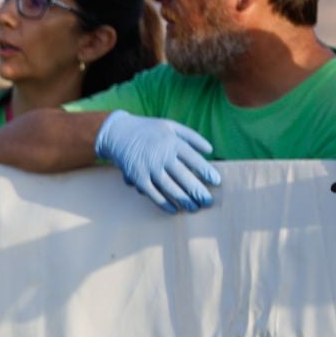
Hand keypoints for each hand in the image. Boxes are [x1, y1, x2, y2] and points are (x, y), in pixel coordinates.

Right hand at [93, 110, 220, 212]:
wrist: (118, 133)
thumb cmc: (149, 129)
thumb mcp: (171, 126)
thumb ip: (192, 136)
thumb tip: (210, 150)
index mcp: (173, 142)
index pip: (194, 160)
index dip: (206, 172)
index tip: (216, 182)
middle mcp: (162, 156)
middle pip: (184, 177)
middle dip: (197, 191)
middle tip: (208, 202)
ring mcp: (149, 168)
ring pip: (170, 188)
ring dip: (183, 200)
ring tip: (195, 208)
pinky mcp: (137, 178)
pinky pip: (153, 193)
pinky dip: (164, 203)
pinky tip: (174, 210)